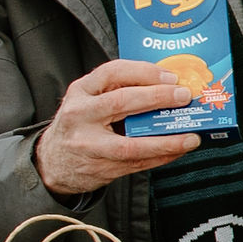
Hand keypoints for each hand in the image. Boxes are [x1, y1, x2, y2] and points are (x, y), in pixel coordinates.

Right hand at [34, 58, 204, 197]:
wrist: (52, 161)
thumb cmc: (79, 124)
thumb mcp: (87, 99)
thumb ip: (117, 89)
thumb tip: (167, 84)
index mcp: (80, 92)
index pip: (111, 73)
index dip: (143, 72)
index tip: (170, 76)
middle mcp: (80, 116)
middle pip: (121, 103)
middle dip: (158, 98)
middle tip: (184, 97)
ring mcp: (89, 145)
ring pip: (131, 144)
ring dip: (166, 141)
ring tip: (190, 137)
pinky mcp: (99, 168)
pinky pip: (136, 164)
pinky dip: (160, 157)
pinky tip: (177, 151)